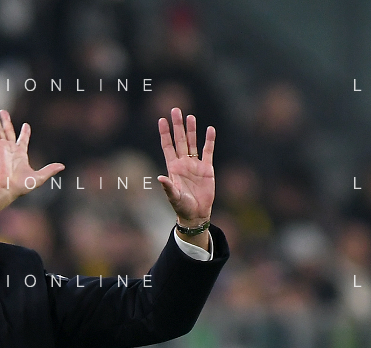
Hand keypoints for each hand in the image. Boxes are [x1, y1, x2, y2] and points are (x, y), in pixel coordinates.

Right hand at [0, 109, 63, 224]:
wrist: (6, 188)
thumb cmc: (20, 186)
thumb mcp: (39, 177)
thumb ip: (49, 170)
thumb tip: (62, 166)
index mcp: (20, 155)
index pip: (23, 140)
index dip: (25, 133)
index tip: (26, 126)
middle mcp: (10, 150)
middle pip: (8, 132)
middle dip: (6, 122)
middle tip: (3, 112)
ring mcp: (2, 147)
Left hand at [157, 108, 215, 228]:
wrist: (196, 214)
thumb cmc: (182, 207)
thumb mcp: (174, 197)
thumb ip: (168, 187)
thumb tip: (160, 178)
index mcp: (173, 168)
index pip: (167, 146)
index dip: (165, 133)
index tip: (161, 120)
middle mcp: (183, 163)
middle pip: (179, 140)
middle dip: (178, 125)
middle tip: (175, 110)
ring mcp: (195, 164)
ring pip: (193, 143)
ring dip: (191, 130)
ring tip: (190, 117)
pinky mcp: (207, 168)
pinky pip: (208, 151)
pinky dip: (209, 140)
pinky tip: (210, 130)